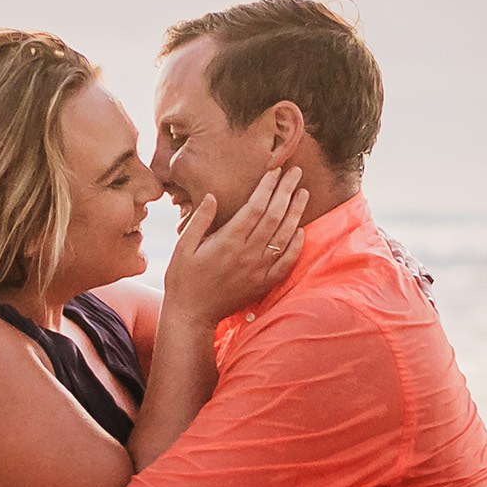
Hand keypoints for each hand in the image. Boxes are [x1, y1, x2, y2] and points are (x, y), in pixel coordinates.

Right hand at [162, 166, 306, 326]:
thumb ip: (199, 220)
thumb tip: (212, 196)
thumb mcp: (183, 246)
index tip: (275, 172)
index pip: (255, 207)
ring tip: (303, 193)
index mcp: (228, 241)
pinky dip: (296, 246)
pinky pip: (286, 263)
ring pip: (284, 236)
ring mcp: (258, 270)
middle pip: (274, 216)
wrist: (192, 315)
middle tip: (295, 173)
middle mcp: (247, 254)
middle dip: (286, 191)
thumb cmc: (183, 279)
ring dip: (295, 213)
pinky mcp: (263, 284)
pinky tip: (300, 231)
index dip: (267, 187)